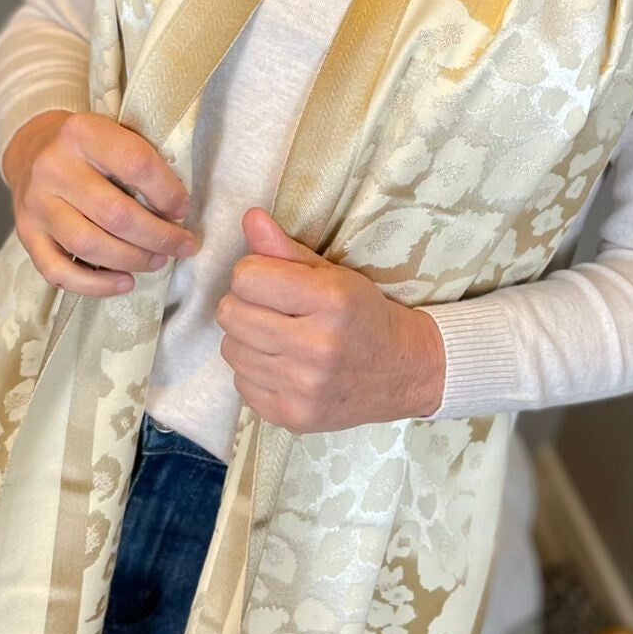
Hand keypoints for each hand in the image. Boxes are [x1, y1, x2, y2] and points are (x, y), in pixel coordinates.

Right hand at [1, 109, 198, 297]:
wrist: (31, 149)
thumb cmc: (88, 148)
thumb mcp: (113, 133)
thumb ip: (141, 162)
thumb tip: (176, 212)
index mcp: (82, 133)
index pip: (136, 164)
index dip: (167, 192)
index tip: (182, 210)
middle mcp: (54, 167)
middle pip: (115, 214)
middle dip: (158, 236)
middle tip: (181, 245)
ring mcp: (36, 204)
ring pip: (88, 245)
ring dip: (132, 260)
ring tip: (157, 260)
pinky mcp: (26, 234)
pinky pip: (58, 272)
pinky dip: (96, 285)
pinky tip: (124, 282)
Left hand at [216, 206, 446, 432]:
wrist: (403, 372)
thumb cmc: (363, 315)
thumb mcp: (334, 275)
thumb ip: (286, 249)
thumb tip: (249, 217)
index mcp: (330, 301)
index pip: (246, 277)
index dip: (254, 273)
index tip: (273, 280)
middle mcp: (316, 346)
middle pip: (230, 314)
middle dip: (245, 305)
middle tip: (273, 309)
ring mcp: (302, 387)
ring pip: (231, 349)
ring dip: (248, 339)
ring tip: (280, 337)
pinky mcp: (290, 416)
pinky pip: (240, 382)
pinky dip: (255, 371)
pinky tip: (284, 365)